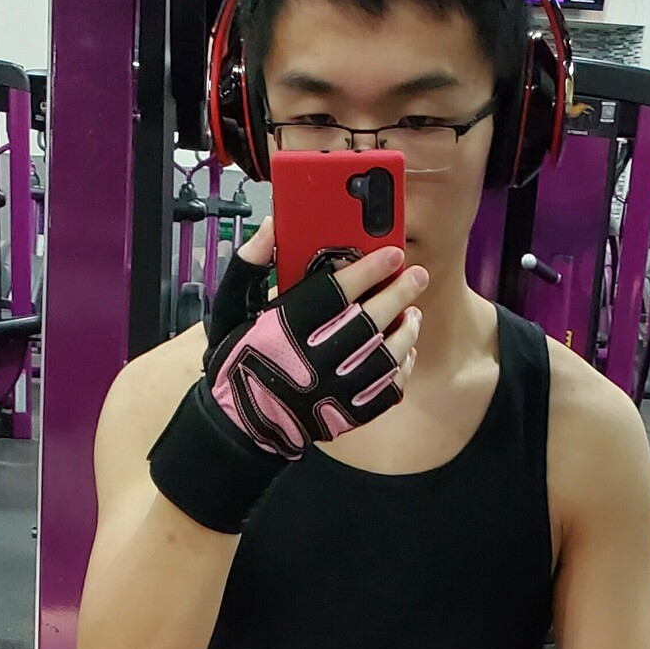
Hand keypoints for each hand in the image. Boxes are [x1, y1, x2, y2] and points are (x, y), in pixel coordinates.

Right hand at [202, 235, 425, 457]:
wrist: (240, 422)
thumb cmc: (240, 359)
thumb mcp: (232, 307)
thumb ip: (251, 265)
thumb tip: (273, 226)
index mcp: (285, 329)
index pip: (337, 292)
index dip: (369, 270)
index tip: (392, 254)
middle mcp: (313, 360)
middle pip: (368, 322)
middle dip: (398, 294)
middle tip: (417, 276)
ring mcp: (333, 392)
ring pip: (384, 357)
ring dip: (406, 331)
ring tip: (413, 313)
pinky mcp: (345, 415)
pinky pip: (386, 392)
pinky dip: (401, 370)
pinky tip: (406, 352)